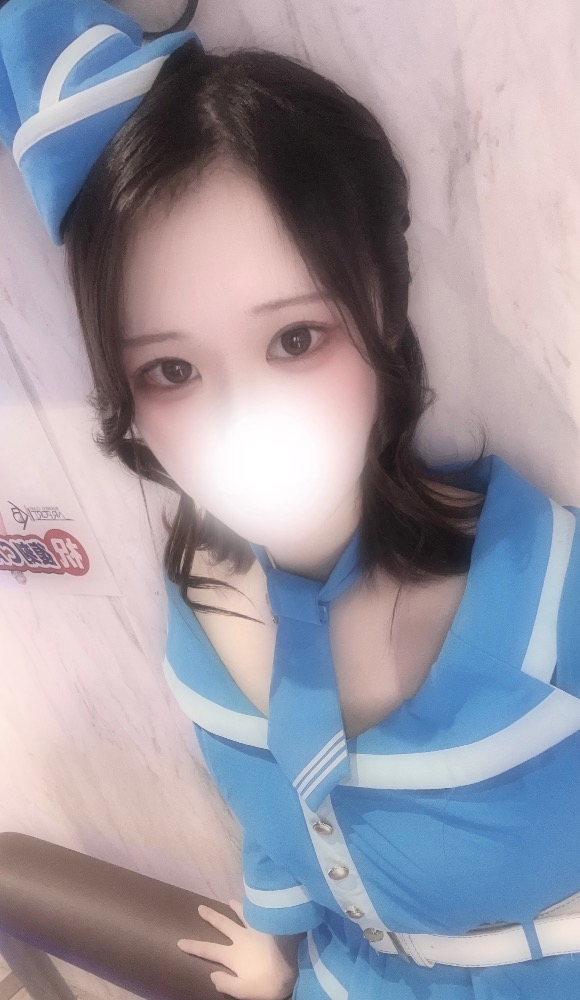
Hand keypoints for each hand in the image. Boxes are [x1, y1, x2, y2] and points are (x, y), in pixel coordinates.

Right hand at [177, 898, 298, 999]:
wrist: (296, 966)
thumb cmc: (269, 982)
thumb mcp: (244, 991)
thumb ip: (227, 984)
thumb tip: (212, 975)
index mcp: (234, 955)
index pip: (208, 950)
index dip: (193, 946)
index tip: (179, 941)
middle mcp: (242, 938)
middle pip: (223, 924)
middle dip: (210, 916)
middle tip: (200, 907)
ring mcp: (257, 929)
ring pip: (243, 914)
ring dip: (235, 907)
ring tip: (230, 900)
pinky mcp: (271, 926)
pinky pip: (260, 914)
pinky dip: (255, 908)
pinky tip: (258, 904)